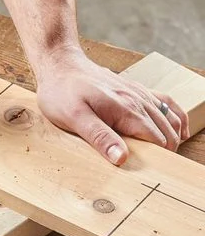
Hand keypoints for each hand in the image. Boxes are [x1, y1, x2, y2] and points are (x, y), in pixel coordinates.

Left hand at [35, 46, 189, 165]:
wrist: (59, 64)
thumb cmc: (62, 91)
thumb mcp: (74, 118)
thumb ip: (100, 137)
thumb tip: (122, 158)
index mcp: (126, 109)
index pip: (158, 141)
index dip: (157, 159)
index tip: (146, 171)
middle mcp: (138, 100)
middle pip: (167, 132)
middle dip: (166, 152)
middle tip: (149, 168)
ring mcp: (138, 93)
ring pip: (169, 118)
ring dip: (171, 136)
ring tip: (161, 156)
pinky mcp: (134, 88)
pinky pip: (165, 102)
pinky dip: (175, 117)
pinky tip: (177, 130)